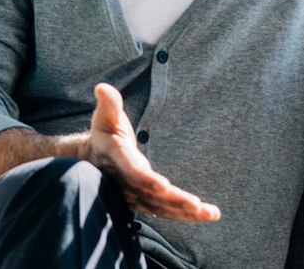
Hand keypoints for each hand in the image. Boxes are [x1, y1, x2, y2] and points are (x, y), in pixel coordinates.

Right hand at [84, 83, 220, 221]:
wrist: (92, 161)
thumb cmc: (104, 134)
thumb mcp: (104, 118)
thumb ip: (108, 104)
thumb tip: (102, 87)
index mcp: (119, 160)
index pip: (133, 171)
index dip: (146, 179)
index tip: (163, 185)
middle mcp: (128, 182)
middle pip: (153, 195)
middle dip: (175, 201)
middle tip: (197, 206)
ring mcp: (137, 195)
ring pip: (163, 208)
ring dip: (187, 213)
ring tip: (211, 214)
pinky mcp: (146, 202)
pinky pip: (167, 211)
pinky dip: (186, 215)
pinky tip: (208, 215)